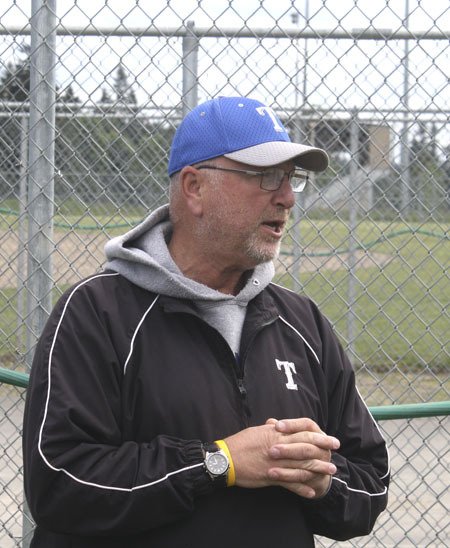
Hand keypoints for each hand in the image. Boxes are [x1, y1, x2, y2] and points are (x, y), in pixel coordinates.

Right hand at [224, 418, 339, 498]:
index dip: (317, 435)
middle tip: (336, 450)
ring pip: (302, 465)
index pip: (302, 432)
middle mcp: (279, 447)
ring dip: (318, 469)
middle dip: (323, 448)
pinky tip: (311, 492)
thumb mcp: (256, 432)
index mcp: (276, 434)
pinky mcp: (271, 476)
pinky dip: (302, 488)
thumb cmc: (239, 443)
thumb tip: (277, 424)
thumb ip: (269, 430)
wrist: (226, 459)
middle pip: (306, 447)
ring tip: (330, 471)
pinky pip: (290, 483)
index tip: (329, 437)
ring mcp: (276, 463)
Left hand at [265, 418, 338, 497]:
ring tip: (271, 465)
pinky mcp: (317, 476)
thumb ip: (283, 431)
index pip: (307, 424)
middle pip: (308, 443)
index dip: (293, 425)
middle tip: (272, 450)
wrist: (313, 471)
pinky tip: (274, 474)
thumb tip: (270, 422)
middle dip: (289, 447)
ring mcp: (322, 462)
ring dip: (288, 462)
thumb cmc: (298, 448)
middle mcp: (322, 446)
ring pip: (307, 461)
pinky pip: (302, 476)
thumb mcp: (293, 437)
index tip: (277, 426)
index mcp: (317, 432)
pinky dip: (287, 475)